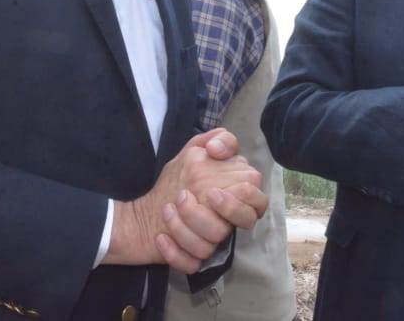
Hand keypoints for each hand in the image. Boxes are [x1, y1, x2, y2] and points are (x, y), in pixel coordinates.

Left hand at [105, 130, 262, 269]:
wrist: (145, 209)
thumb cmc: (177, 179)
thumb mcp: (196, 151)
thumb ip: (218, 139)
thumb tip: (218, 148)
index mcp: (234, 198)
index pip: (258, 201)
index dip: (242, 197)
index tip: (214, 191)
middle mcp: (226, 223)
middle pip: (242, 223)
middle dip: (221, 210)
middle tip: (190, 196)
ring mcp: (209, 244)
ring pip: (212, 245)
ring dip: (186, 226)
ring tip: (167, 209)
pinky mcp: (190, 261)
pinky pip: (190, 264)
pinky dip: (174, 252)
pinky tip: (161, 238)